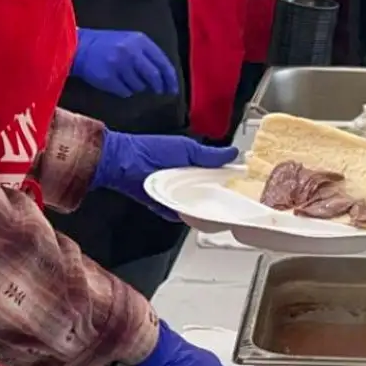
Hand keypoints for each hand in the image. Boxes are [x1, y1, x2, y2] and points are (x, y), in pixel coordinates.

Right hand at [70, 28, 177, 96]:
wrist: (80, 47)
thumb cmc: (108, 45)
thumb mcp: (130, 41)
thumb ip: (147, 55)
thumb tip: (165, 78)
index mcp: (140, 41)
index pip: (163, 63)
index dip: (170, 78)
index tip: (172, 89)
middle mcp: (131, 51)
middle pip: (154, 77)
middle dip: (158, 87)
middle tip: (158, 92)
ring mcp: (119, 65)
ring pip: (140, 86)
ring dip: (137, 87)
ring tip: (126, 78)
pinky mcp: (108, 78)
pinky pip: (126, 92)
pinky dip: (124, 91)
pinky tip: (116, 83)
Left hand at [92, 132, 236, 211]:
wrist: (124, 163)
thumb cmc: (153, 150)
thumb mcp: (187, 149)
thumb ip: (210, 156)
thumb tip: (233, 153)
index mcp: (192, 163)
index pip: (215, 174)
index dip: (227, 180)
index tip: (241, 187)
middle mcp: (184, 179)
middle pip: (206, 192)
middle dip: (215, 198)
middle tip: (229, 203)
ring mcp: (174, 193)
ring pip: (194, 205)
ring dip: (199, 208)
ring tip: (211, 211)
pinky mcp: (164, 205)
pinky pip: (178, 214)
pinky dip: (182, 215)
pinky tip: (190, 216)